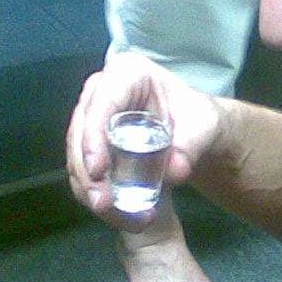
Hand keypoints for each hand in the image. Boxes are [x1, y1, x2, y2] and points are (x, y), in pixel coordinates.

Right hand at [66, 53, 223, 222]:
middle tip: (100, 201)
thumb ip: (192, 147)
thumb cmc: (200, 121)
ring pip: (76, 147)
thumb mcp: (204, 128)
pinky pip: (82, 161)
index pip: (102, 102)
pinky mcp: (93, 137)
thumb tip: (174, 171)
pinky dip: (90, 184)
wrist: (198, 133)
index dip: (94, 136)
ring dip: (85, 180)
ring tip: (103, 209)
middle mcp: (104, 88)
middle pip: (81, 127)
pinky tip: (104, 207)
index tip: (98, 170)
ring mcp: (94, 113)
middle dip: (85, 166)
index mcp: (129, 73)